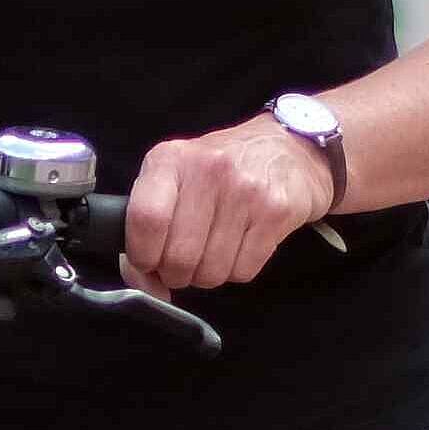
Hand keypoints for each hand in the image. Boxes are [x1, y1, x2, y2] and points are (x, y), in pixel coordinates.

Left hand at [120, 118, 332, 296]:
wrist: (286, 148)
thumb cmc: (221, 168)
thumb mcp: (175, 177)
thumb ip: (147, 224)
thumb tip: (141, 281)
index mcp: (171, 159)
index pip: (146, 219)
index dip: (142, 256)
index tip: (147, 262)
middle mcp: (208, 170)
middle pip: (179, 256)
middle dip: (177, 273)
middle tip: (184, 261)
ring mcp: (246, 190)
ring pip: (211, 271)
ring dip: (208, 274)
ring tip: (214, 250)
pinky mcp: (276, 212)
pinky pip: (243, 271)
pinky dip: (237, 270)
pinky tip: (240, 246)